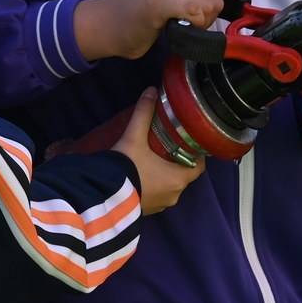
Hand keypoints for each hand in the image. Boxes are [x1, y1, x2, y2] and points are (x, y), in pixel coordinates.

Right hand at [72, 0, 225, 60]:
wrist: (109, 24)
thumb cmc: (141, 16)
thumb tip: (224, 3)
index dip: (208, 8)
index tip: (187, 17)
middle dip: (205, 17)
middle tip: (181, 23)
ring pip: (209, 5)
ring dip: (198, 24)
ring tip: (176, 25)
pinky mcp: (158, 1)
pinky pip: (194, 10)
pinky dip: (193, 23)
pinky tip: (177, 27)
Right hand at [112, 88, 204, 213]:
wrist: (103, 194)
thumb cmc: (127, 166)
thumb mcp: (135, 136)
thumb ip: (144, 113)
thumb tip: (152, 91)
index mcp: (179, 179)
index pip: (198, 167)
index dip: (196, 155)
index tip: (188, 143)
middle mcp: (174, 195)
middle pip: (183, 175)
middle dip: (177, 162)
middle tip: (167, 146)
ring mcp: (160, 206)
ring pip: (168, 187)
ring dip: (163, 176)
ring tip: (152, 159)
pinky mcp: (147, 211)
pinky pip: (156, 196)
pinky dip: (152, 186)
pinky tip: (140, 175)